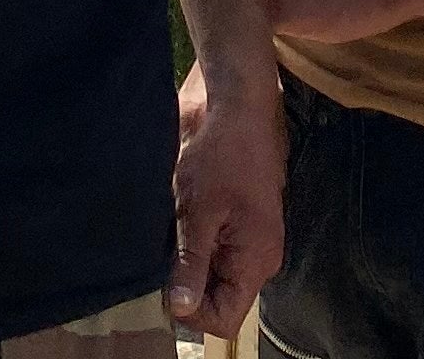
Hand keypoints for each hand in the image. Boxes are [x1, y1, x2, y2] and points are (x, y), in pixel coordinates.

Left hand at [166, 58, 280, 338]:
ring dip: (187, 262)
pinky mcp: (241, 224)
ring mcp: (252, 241)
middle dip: (186, 285)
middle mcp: (260, 258)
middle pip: (219, 299)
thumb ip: (191, 263)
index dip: (191, 311)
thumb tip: (180, 310)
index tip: (165, 282)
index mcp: (256, 260)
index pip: (223, 319)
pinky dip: (193, 244)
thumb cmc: (222, 153)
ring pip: (213, 276)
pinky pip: (215, 252)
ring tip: (171, 231)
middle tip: (163, 253)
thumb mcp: (198, 211)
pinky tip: (179, 220)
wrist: (238, 105)